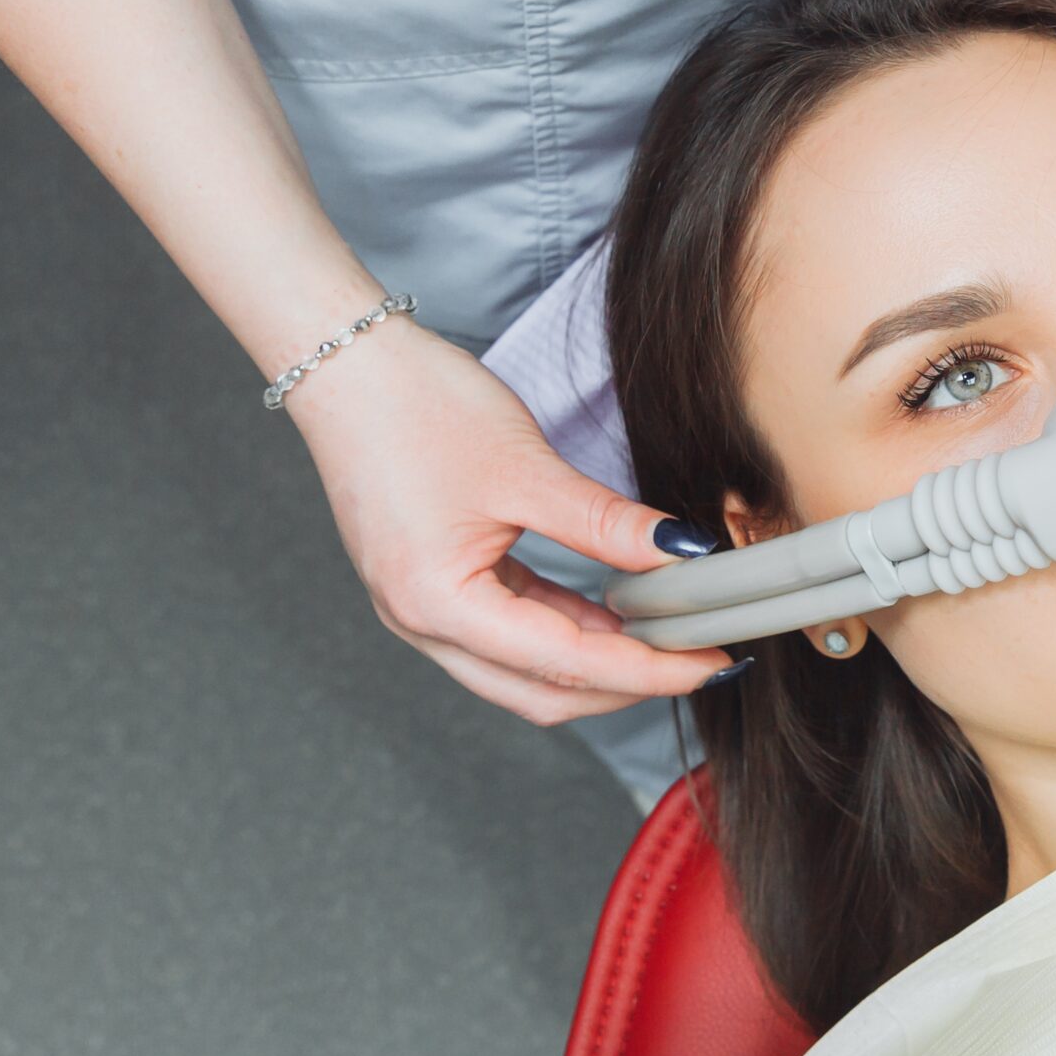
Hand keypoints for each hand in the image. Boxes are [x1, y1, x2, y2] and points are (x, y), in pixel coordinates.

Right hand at [283, 319, 733, 723]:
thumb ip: (607, 523)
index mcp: (438, 604)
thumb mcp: (526, 468)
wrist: (345, 363)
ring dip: (597, 663)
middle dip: (626, 686)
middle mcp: (422, 623)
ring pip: (525, 671)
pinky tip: (615, 612)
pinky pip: (508, 632)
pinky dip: (564, 630)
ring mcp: (421, 610)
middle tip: (699, 660)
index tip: (710, 662)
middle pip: (542, 693)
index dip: (647, 670)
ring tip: (666, 636)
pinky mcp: (432, 585)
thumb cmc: (415, 406)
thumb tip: (683, 555)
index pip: (566, 664)